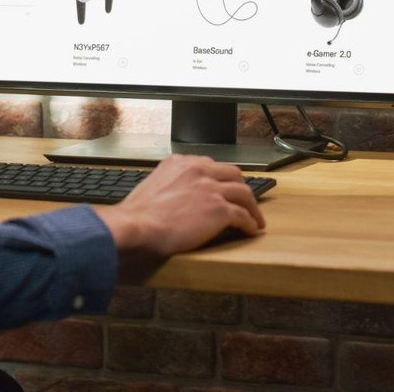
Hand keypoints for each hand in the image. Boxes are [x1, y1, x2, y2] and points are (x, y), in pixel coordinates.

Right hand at [99, 155, 264, 276]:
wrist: (137, 225)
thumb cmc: (138, 213)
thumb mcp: (152, 184)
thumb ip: (168, 182)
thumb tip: (173, 193)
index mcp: (181, 163)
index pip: (211, 165)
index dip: (221, 178)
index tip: (224, 187)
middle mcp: (198, 170)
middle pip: (233, 174)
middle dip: (241, 188)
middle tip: (245, 200)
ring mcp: (211, 189)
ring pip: (244, 193)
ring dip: (252, 207)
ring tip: (255, 218)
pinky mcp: (219, 209)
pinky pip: (243, 215)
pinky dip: (250, 223)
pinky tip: (250, 230)